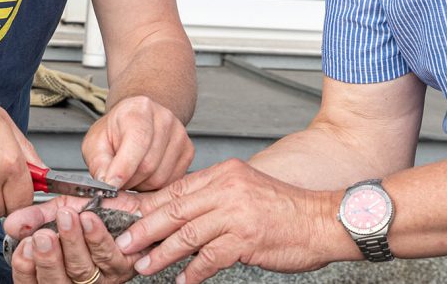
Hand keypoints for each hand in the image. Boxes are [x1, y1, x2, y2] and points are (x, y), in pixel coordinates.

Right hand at [8, 194, 145, 283]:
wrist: (131, 206)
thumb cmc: (95, 212)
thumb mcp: (59, 210)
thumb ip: (35, 217)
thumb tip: (12, 224)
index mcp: (55, 270)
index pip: (31, 280)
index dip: (25, 267)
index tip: (25, 245)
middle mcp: (74, 280)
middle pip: (55, 282)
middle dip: (48, 259)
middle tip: (43, 236)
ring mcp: (98, 278)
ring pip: (80, 270)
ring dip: (72, 242)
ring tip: (67, 218)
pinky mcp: (121, 268)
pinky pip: (107, 257)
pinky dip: (97, 237)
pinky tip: (90, 220)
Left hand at [82, 95, 193, 190]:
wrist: (137, 120)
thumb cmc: (116, 130)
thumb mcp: (96, 142)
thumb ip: (98, 163)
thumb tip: (107, 183)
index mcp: (139, 109)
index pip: (137, 141)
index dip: (123, 168)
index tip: (111, 184)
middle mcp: (165, 119)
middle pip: (148, 165)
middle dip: (128, 180)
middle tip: (117, 179)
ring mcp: (180, 135)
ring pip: (160, 178)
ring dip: (141, 186)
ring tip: (131, 174)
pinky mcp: (188, 152)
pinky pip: (171, 182)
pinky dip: (154, 187)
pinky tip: (144, 176)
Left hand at [117, 159, 336, 283]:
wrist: (324, 220)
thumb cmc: (286, 209)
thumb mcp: (246, 190)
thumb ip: (215, 197)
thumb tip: (180, 213)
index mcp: (224, 174)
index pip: (175, 188)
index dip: (146, 203)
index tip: (122, 213)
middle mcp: (227, 188)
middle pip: (174, 209)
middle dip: (144, 229)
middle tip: (123, 243)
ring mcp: (237, 213)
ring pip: (187, 234)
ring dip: (162, 253)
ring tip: (144, 266)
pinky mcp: (247, 238)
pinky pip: (210, 257)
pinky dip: (193, 272)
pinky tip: (182, 280)